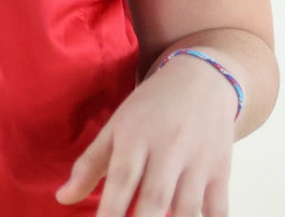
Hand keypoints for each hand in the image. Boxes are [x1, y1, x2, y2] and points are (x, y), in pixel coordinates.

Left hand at [56, 54, 237, 213]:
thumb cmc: (151, 108)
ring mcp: (198, 162)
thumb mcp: (117, 126)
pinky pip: (219, 209)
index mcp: (136, 137)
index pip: (121, 180)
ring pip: (187, 209)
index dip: (110, 212)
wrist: (201, 79)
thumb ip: (90, 164)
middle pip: (155, 198)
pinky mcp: (221, 171)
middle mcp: (168, 149)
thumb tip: (63, 199)